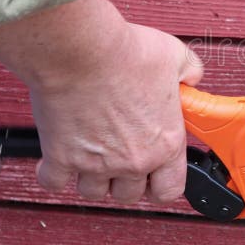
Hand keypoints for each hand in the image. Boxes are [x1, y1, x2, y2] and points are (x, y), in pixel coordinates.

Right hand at [0, 0, 202, 203]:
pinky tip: (59, 158)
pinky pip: (54, 182)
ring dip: (92, 177)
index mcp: (165, 143)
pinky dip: (54, 173)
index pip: (170, 189)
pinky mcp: (61, 157)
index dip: (161, 183)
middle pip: (129, 194)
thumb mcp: (176, 57)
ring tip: (92, 154)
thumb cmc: (126, 53)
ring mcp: (96, 162)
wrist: (81, 49)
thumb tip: (191, 77)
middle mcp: (133, 160)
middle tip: (120, 157)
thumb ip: (189, 72)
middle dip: (125, 179)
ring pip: (93, 191)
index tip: (154, 174)